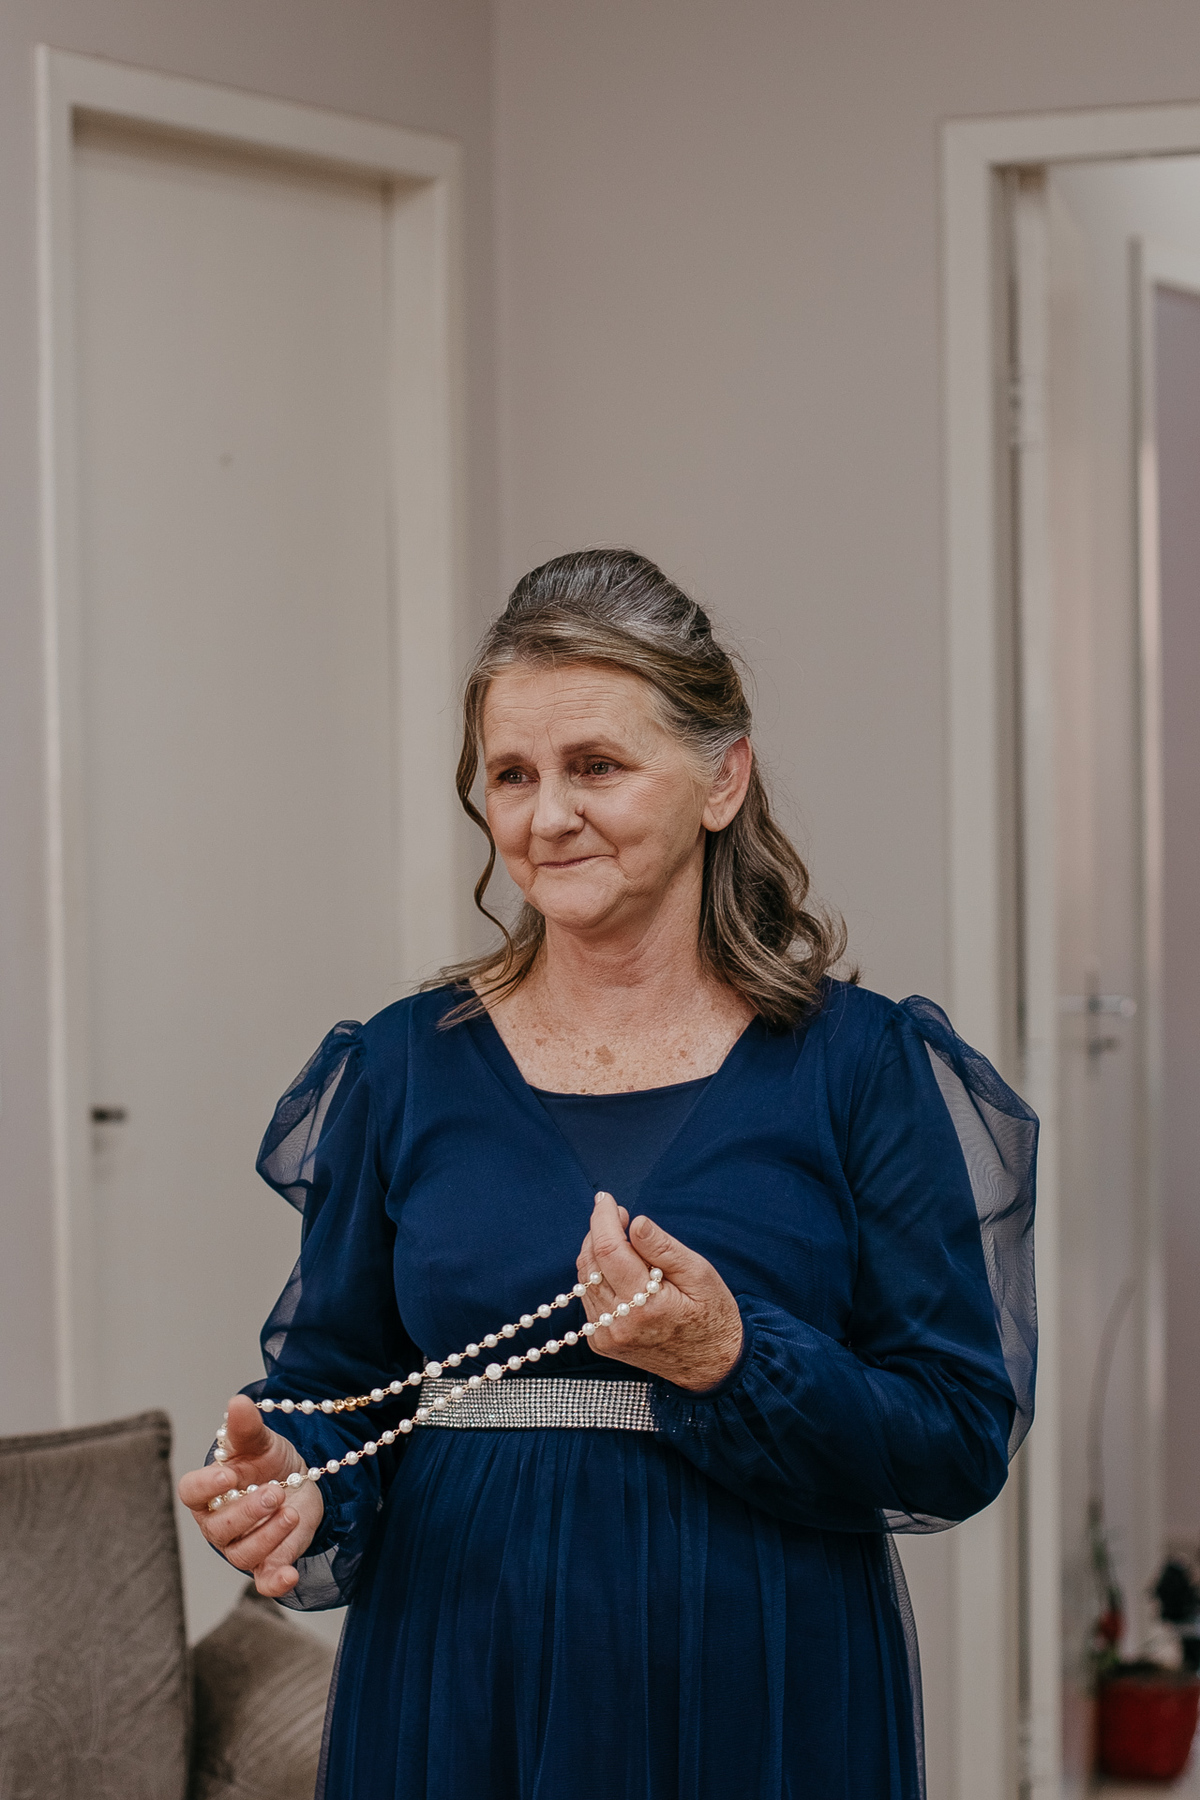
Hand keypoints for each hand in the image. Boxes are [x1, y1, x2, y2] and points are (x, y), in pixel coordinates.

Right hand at [177, 1393, 323, 1598]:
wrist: (299, 1478)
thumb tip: (238, 1401)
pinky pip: (264, 1581)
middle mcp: (218, 1523)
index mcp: (208, 1490)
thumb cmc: (267, 1459)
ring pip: (243, 1554)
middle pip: (219, 1529)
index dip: (206, 1487)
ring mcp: (241, 1546)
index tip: (229, 1476)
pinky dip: (276, 1581)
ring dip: (270, 1535)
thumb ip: (246, 1427)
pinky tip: (290, 1575)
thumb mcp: (259, 1440)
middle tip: (275, 1492)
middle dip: (248, 1512)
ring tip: (292, 1510)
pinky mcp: (268, 1562)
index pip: (191, 1493)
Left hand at [576, 1192, 743, 1391]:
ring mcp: (606, 1337)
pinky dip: (598, 1276)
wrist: (712, 1366)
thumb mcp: (699, 1275)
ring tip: (624, 1241)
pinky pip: (589, 1298)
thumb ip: (665, 1249)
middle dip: (598, 1232)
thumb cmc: (713, 1315)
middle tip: (621, 1216)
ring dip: (596, 1253)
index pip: (609, 1251)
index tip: (606, 1199)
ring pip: (584, 1281)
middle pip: (590, 1264)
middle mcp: (618, 1324)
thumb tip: (636, 1222)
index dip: (604, 1219)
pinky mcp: (602, 1343)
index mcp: (645, 1306)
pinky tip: (620, 1270)